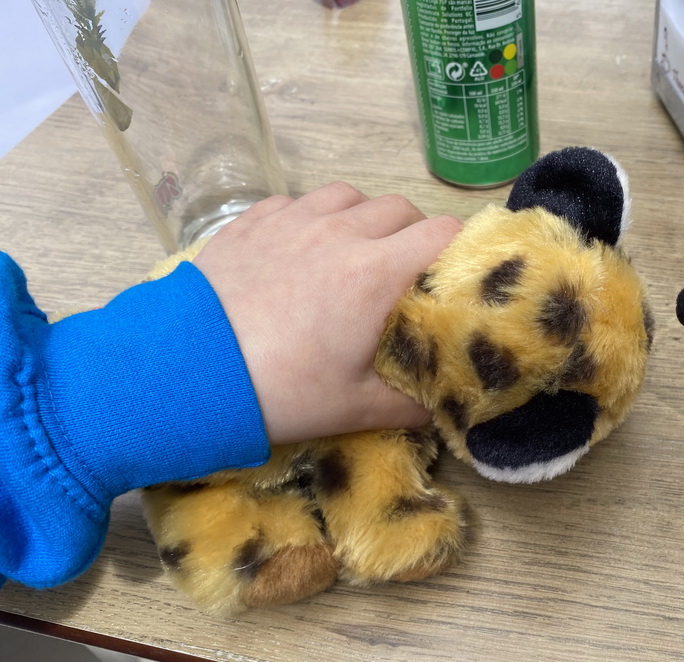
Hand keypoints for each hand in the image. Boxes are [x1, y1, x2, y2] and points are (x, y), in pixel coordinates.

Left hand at [193, 182, 460, 444]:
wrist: (188, 374)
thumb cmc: (282, 391)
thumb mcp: (358, 408)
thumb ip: (415, 402)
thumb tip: (446, 401)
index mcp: (375, 274)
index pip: (442, 234)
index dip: (459, 250)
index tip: (455, 274)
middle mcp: (339, 233)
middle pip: (399, 208)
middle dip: (413, 234)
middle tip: (405, 272)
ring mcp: (291, 221)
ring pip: (348, 195)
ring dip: (363, 217)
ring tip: (355, 251)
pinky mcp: (252, 221)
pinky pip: (297, 201)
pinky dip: (312, 217)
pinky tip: (302, 247)